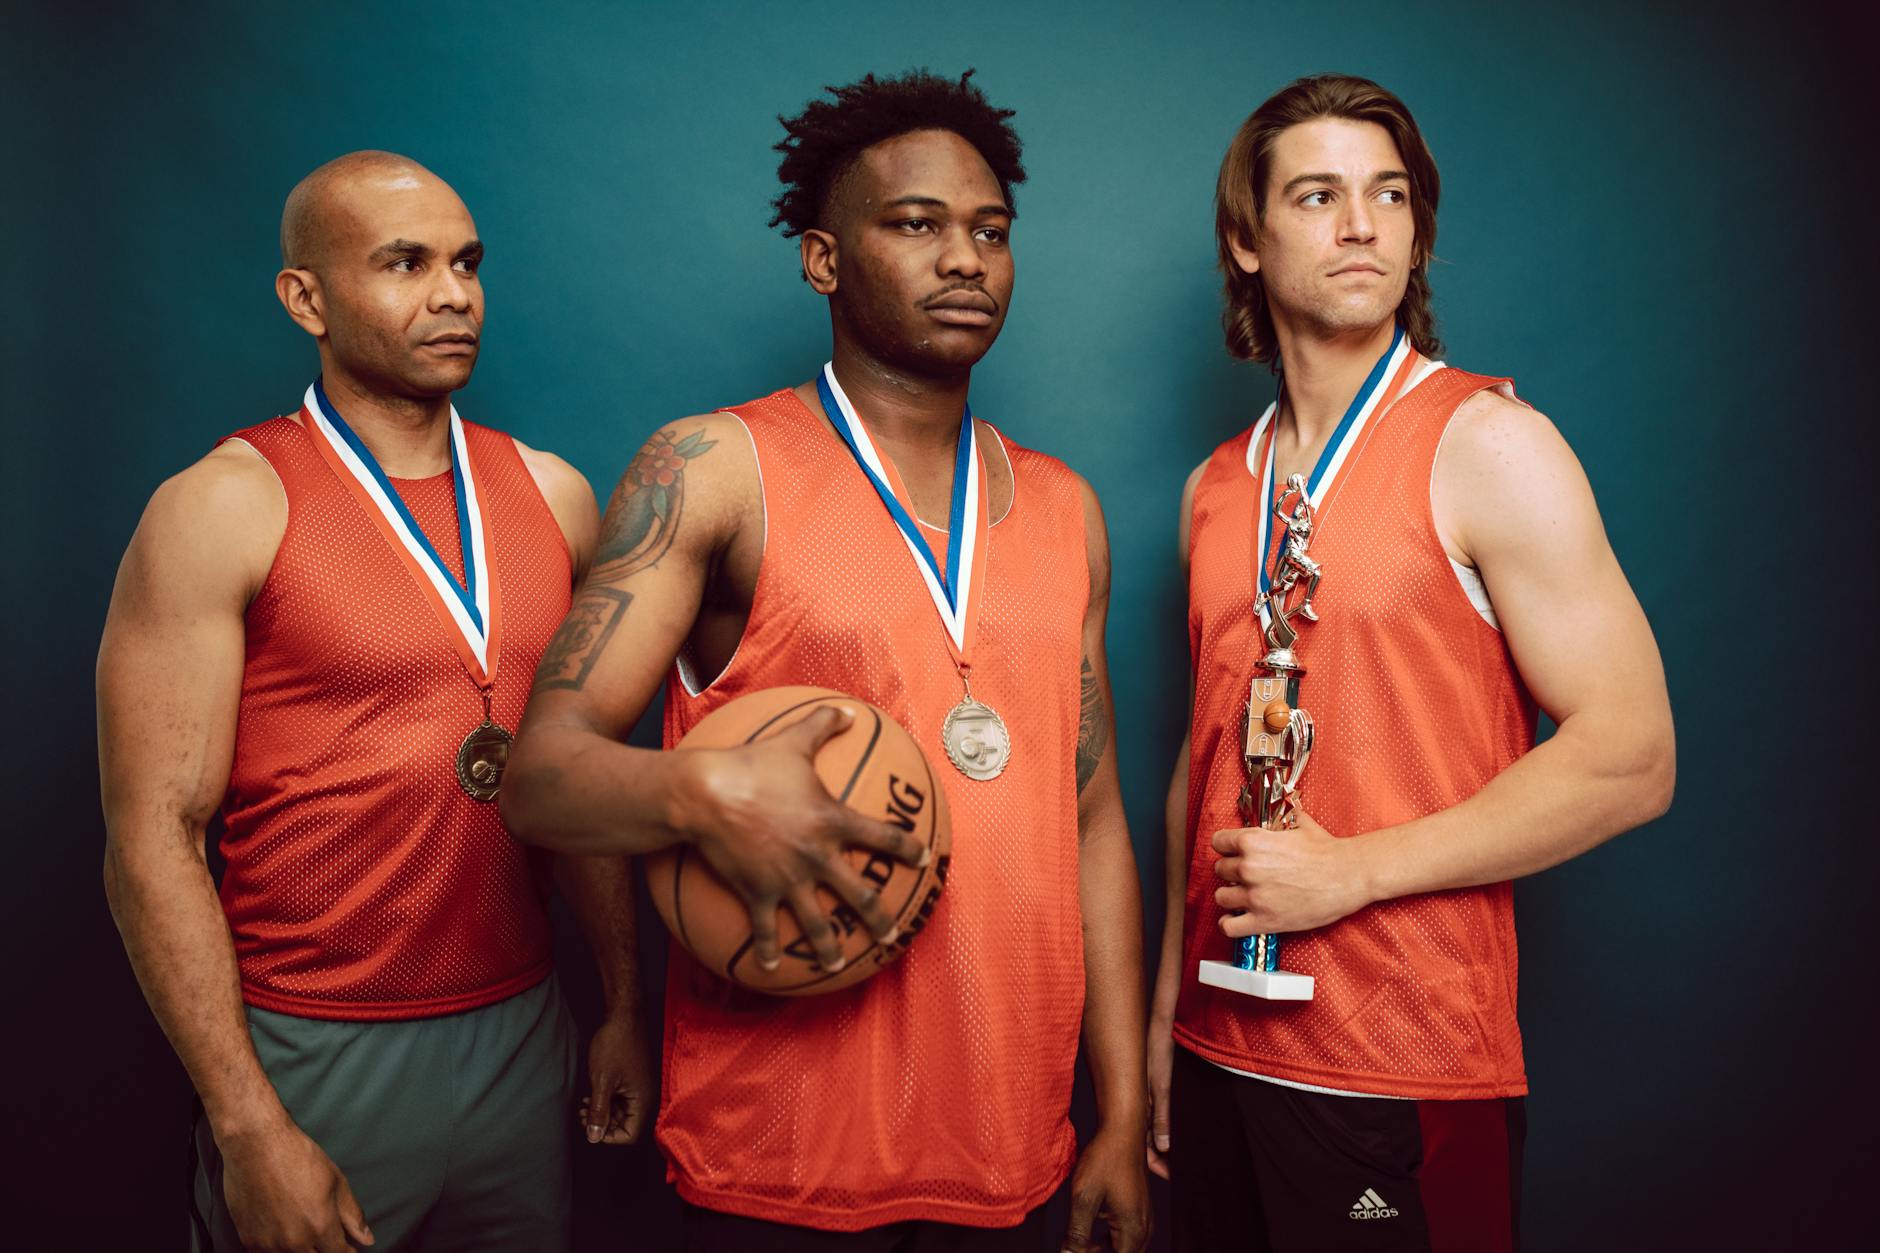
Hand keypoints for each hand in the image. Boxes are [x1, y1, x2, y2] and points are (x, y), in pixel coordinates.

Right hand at [219, 1120, 372, 1251]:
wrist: (256, 1146)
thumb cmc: (298, 1158)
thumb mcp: (336, 1182)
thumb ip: (352, 1215)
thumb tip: (367, 1240)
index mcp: (320, 1226)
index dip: (347, 1251)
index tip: (349, 1248)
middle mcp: (295, 1241)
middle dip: (324, 1251)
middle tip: (326, 1239)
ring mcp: (269, 1244)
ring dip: (302, 1251)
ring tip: (304, 1230)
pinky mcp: (249, 1240)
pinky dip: (278, 1249)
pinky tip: (283, 1234)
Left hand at [580, 1013, 652, 1144]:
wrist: (624, 1016)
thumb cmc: (615, 1045)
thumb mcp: (602, 1082)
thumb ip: (599, 1112)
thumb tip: (594, 1137)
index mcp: (642, 1100)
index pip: (629, 1135)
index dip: (608, 1136)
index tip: (591, 1125)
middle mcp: (643, 1097)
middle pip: (624, 1125)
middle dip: (602, 1124)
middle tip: (583, 1114)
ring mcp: (638, 1088)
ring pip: (620, 1113)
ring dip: (602, 1113)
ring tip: (584, 1105)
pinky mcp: (631, 1080)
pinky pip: (620, 1100)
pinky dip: (605, 1101)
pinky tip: (591, 1095)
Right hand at [684, 707, 930, 972]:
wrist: (706, 794)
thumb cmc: (752, 764)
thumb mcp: (793, 740)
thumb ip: (824, 725)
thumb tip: (848, 710)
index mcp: (833, 822)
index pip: (883, 838)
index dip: (907, 849)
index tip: (924, 860)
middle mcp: (818, 857)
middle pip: (860, 896)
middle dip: (879, 919)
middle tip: (892, 934)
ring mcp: (788, 880)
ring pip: (816, 925)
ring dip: (828, 949)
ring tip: (837, 967)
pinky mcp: (757, 893)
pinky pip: (765, 930)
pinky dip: (769, 952)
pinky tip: (772, 970)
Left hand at [1064, 1122, 1151, 1251]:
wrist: (1123, 1131)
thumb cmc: (1107, 1158)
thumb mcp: (1084, 1198)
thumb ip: (1077, 1233)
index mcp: (1133, 1230)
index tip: (1076, 1251)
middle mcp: (1144, 1228)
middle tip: (1075, 1245)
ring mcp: (1144, 1218)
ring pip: (1123, 1247)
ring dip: (1101, 1247)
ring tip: (1078, 1240)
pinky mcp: (1139, 1209)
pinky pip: (1125, 1234)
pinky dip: (1108, 1237)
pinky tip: (1090, 1226)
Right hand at [1145, 1017, 1173, 1179]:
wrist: (1162, 1024)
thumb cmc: (1161, 1050)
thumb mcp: (1163, 1085)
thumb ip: (1163, 1115)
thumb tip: (1164, 1147)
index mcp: (1140, 1106)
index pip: (1144, 1146)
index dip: (1157, 1164)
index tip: (1172, 1177)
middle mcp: (1143, 1104)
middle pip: (1149, 1141)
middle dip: (1163, 1159)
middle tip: (1180, 1174)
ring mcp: (1150, 1097)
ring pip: (1156, 1130)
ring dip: (1167, 1145)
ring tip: (1184, 1160)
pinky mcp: (1157, 1089)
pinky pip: (1162, 1116)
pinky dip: (1170, 1128)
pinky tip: (1182, 1134)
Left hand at [1210, 807, 1370, 935]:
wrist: (1349, 876)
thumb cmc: (1328, 852)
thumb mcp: (1301, 824)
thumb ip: (1285, 814)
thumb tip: (1285, 803)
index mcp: (1253, 841)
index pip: (1218, 842)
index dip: (1226, 847)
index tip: (1233, 852)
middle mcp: (1248, 868)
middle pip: (1220, 869)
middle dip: (1231, 872)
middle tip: (1247, 875)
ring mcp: (1255, 896)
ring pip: (1221, 897)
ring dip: (1231, 896)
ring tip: (1244, 896)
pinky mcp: (1264, 920)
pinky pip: (1229, 926)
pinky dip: (1230, 924)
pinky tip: (1239, 918)